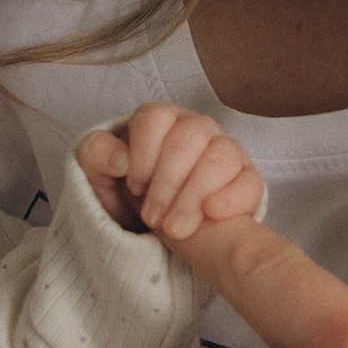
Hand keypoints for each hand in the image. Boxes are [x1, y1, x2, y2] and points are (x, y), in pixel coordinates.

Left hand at [77, 103, 265, 242]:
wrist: (151, 223)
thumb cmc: (125, 189)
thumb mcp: (97, 172)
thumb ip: (97, 153)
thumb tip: (121, 160)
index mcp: (161, 118)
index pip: (155, 119)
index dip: (142, 155)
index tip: (134, 186)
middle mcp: (196, 128)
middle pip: (188, 139)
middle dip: (166, 183)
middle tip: (152, 218)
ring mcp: (225, 151)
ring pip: (221, 157)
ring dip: (194, 195)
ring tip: (175, 228)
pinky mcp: (246, 180)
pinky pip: (250, 182)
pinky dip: (232, 198)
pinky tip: (211, 214)